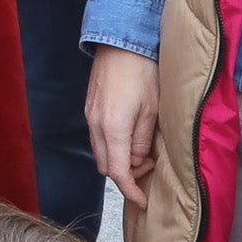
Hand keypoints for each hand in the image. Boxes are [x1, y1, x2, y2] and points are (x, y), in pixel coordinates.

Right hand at [87, 47, 160, 211]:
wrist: (120, 40)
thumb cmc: (142, 71)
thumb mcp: (152, 110)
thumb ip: (142, 140)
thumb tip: (138, 160)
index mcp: (112, 129)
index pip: (117, 172)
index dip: (130, 190)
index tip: (142, 201)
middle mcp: (95, 126)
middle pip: (105, 166)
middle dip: (126, 174)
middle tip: (148, 165)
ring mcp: (90, 116)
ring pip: (100, 152)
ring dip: (119, 158)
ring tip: (142, 149)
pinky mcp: (89, 108)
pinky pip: (98, 137)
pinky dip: (112, 145)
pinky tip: (129, 135)